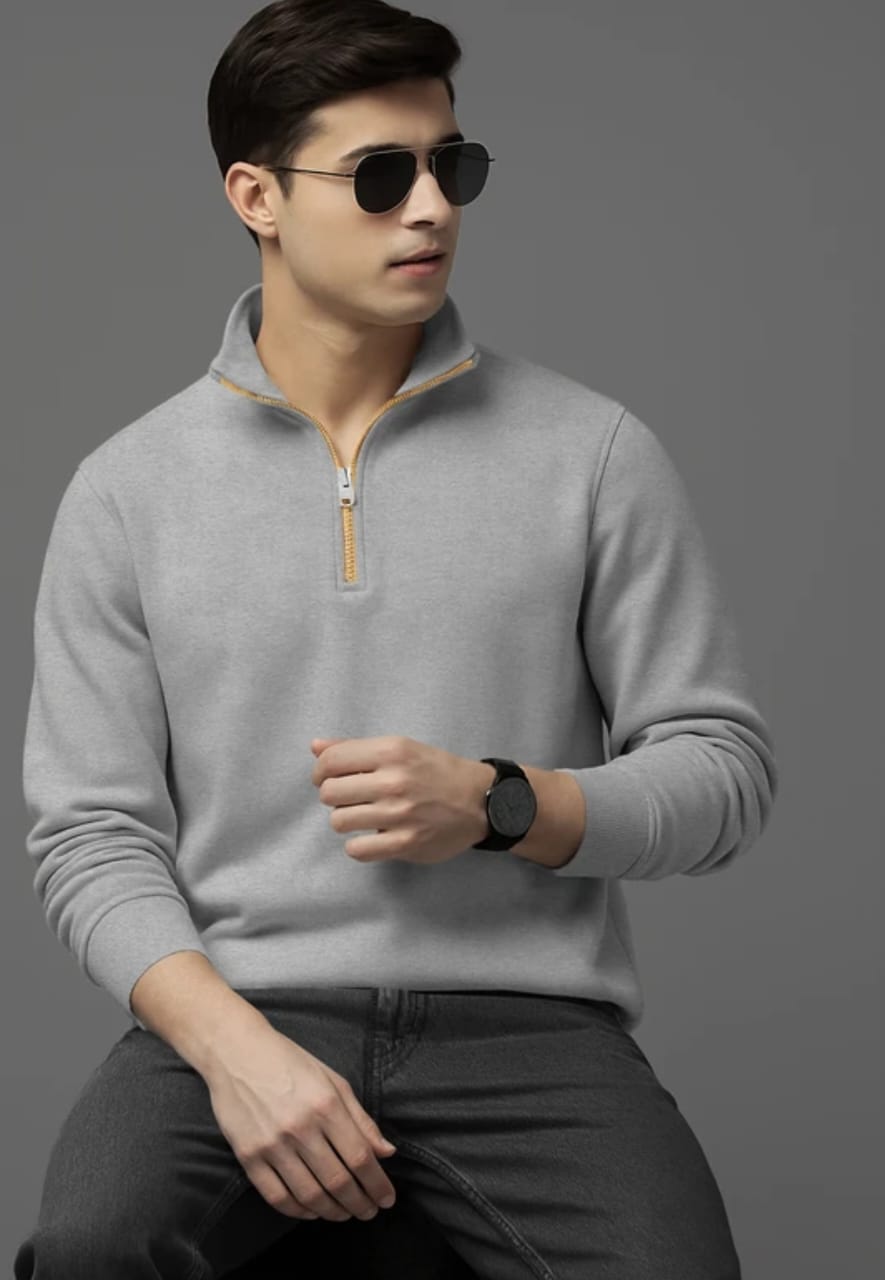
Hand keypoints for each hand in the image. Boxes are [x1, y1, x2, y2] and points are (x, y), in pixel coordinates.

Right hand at [203, 1021, 397, 1221]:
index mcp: (326, 1104)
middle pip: (338, 1181)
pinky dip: (298, 1211)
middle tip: (369, 1212)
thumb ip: (361, 1119)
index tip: (386, 1199)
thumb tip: (387, 1152)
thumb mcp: (333, 1080)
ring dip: (332, 1212)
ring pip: (309, 1195)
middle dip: (359, 1204)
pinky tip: (312, 1211)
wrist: (237, 1052)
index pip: (360, 1157)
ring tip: (344, 1214)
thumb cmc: (290, 1063)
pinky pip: (277, 1196)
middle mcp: (300, 1127)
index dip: (377, 1184)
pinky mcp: (248, 1156)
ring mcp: (272, 1144)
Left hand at [310, 735, 491, 863]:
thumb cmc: (437, 771)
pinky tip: (371, 837)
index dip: (320, 772)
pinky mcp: (406, 843)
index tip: (327, 778)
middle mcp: (394, 781)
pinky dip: (358, 846)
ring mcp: (399, 814)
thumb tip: (315, 746)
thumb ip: (356, 747)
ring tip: (363, 816)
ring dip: (346, 820)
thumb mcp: (400, 748)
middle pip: (329, 792)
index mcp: (391, 752)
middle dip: (334, 796)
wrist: (480, 800)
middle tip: (350, 798)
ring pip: (339, 821)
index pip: (330, 761)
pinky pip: (358, 850)